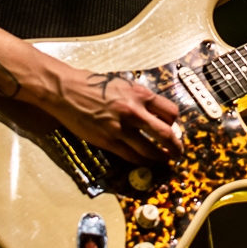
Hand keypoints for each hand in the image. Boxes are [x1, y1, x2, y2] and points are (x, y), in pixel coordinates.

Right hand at [35, 60, 182, 164]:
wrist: (67, 91)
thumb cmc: (93, 84)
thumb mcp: (122, 85)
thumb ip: (138, 98)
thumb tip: (152, 111)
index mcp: (140, 95)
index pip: (170, 112)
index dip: (174, 123)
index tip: (173, 127)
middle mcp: (135, 112)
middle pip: (165, 133)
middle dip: (176, 145)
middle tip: (179, 152)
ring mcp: (122, 128)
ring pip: (150, 149)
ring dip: (160, 157)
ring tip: (164, 160)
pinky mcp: (108, 141)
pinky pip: (131, 156)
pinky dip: (141, 161)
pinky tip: (144, 162)